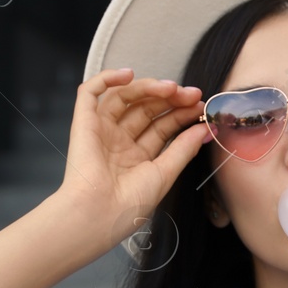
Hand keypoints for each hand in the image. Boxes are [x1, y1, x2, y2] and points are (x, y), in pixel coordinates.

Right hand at [54, 67, 209, 246]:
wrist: (99, 213)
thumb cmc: (129, 205)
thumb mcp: (164, 174)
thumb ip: (183, 149)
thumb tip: (204, 128)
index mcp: (138, 157)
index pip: (163, 127)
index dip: (182, 114)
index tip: (201, 106)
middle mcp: (120, 141)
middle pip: (147, 109)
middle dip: (171, 99)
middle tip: (192, 94)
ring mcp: (102, 130)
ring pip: (125, 97)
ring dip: (148, 87)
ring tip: (170, 87)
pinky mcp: (83, 122)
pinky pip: (90, 92)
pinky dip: (107, 78)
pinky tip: (128, 74)